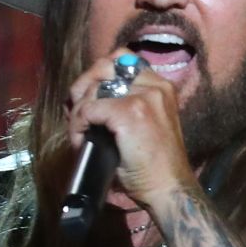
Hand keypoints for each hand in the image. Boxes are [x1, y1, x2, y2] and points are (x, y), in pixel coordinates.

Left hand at [67, 51, 201, 214]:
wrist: (169, 188)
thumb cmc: (156, 165)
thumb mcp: (148, 124)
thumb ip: (127, 104)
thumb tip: (88, 99)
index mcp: (161, 86)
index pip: (122, 58)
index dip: (99, 75)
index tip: (89, 97)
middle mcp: (153, 85)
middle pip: (104, 66)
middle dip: (83, 87)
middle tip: (76, 113)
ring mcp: (141, 97)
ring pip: (93, 90)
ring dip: (78, 112)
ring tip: (80, 134)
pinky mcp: (128, 112)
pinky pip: (88, 110)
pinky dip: (77, 126)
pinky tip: (81, 143)